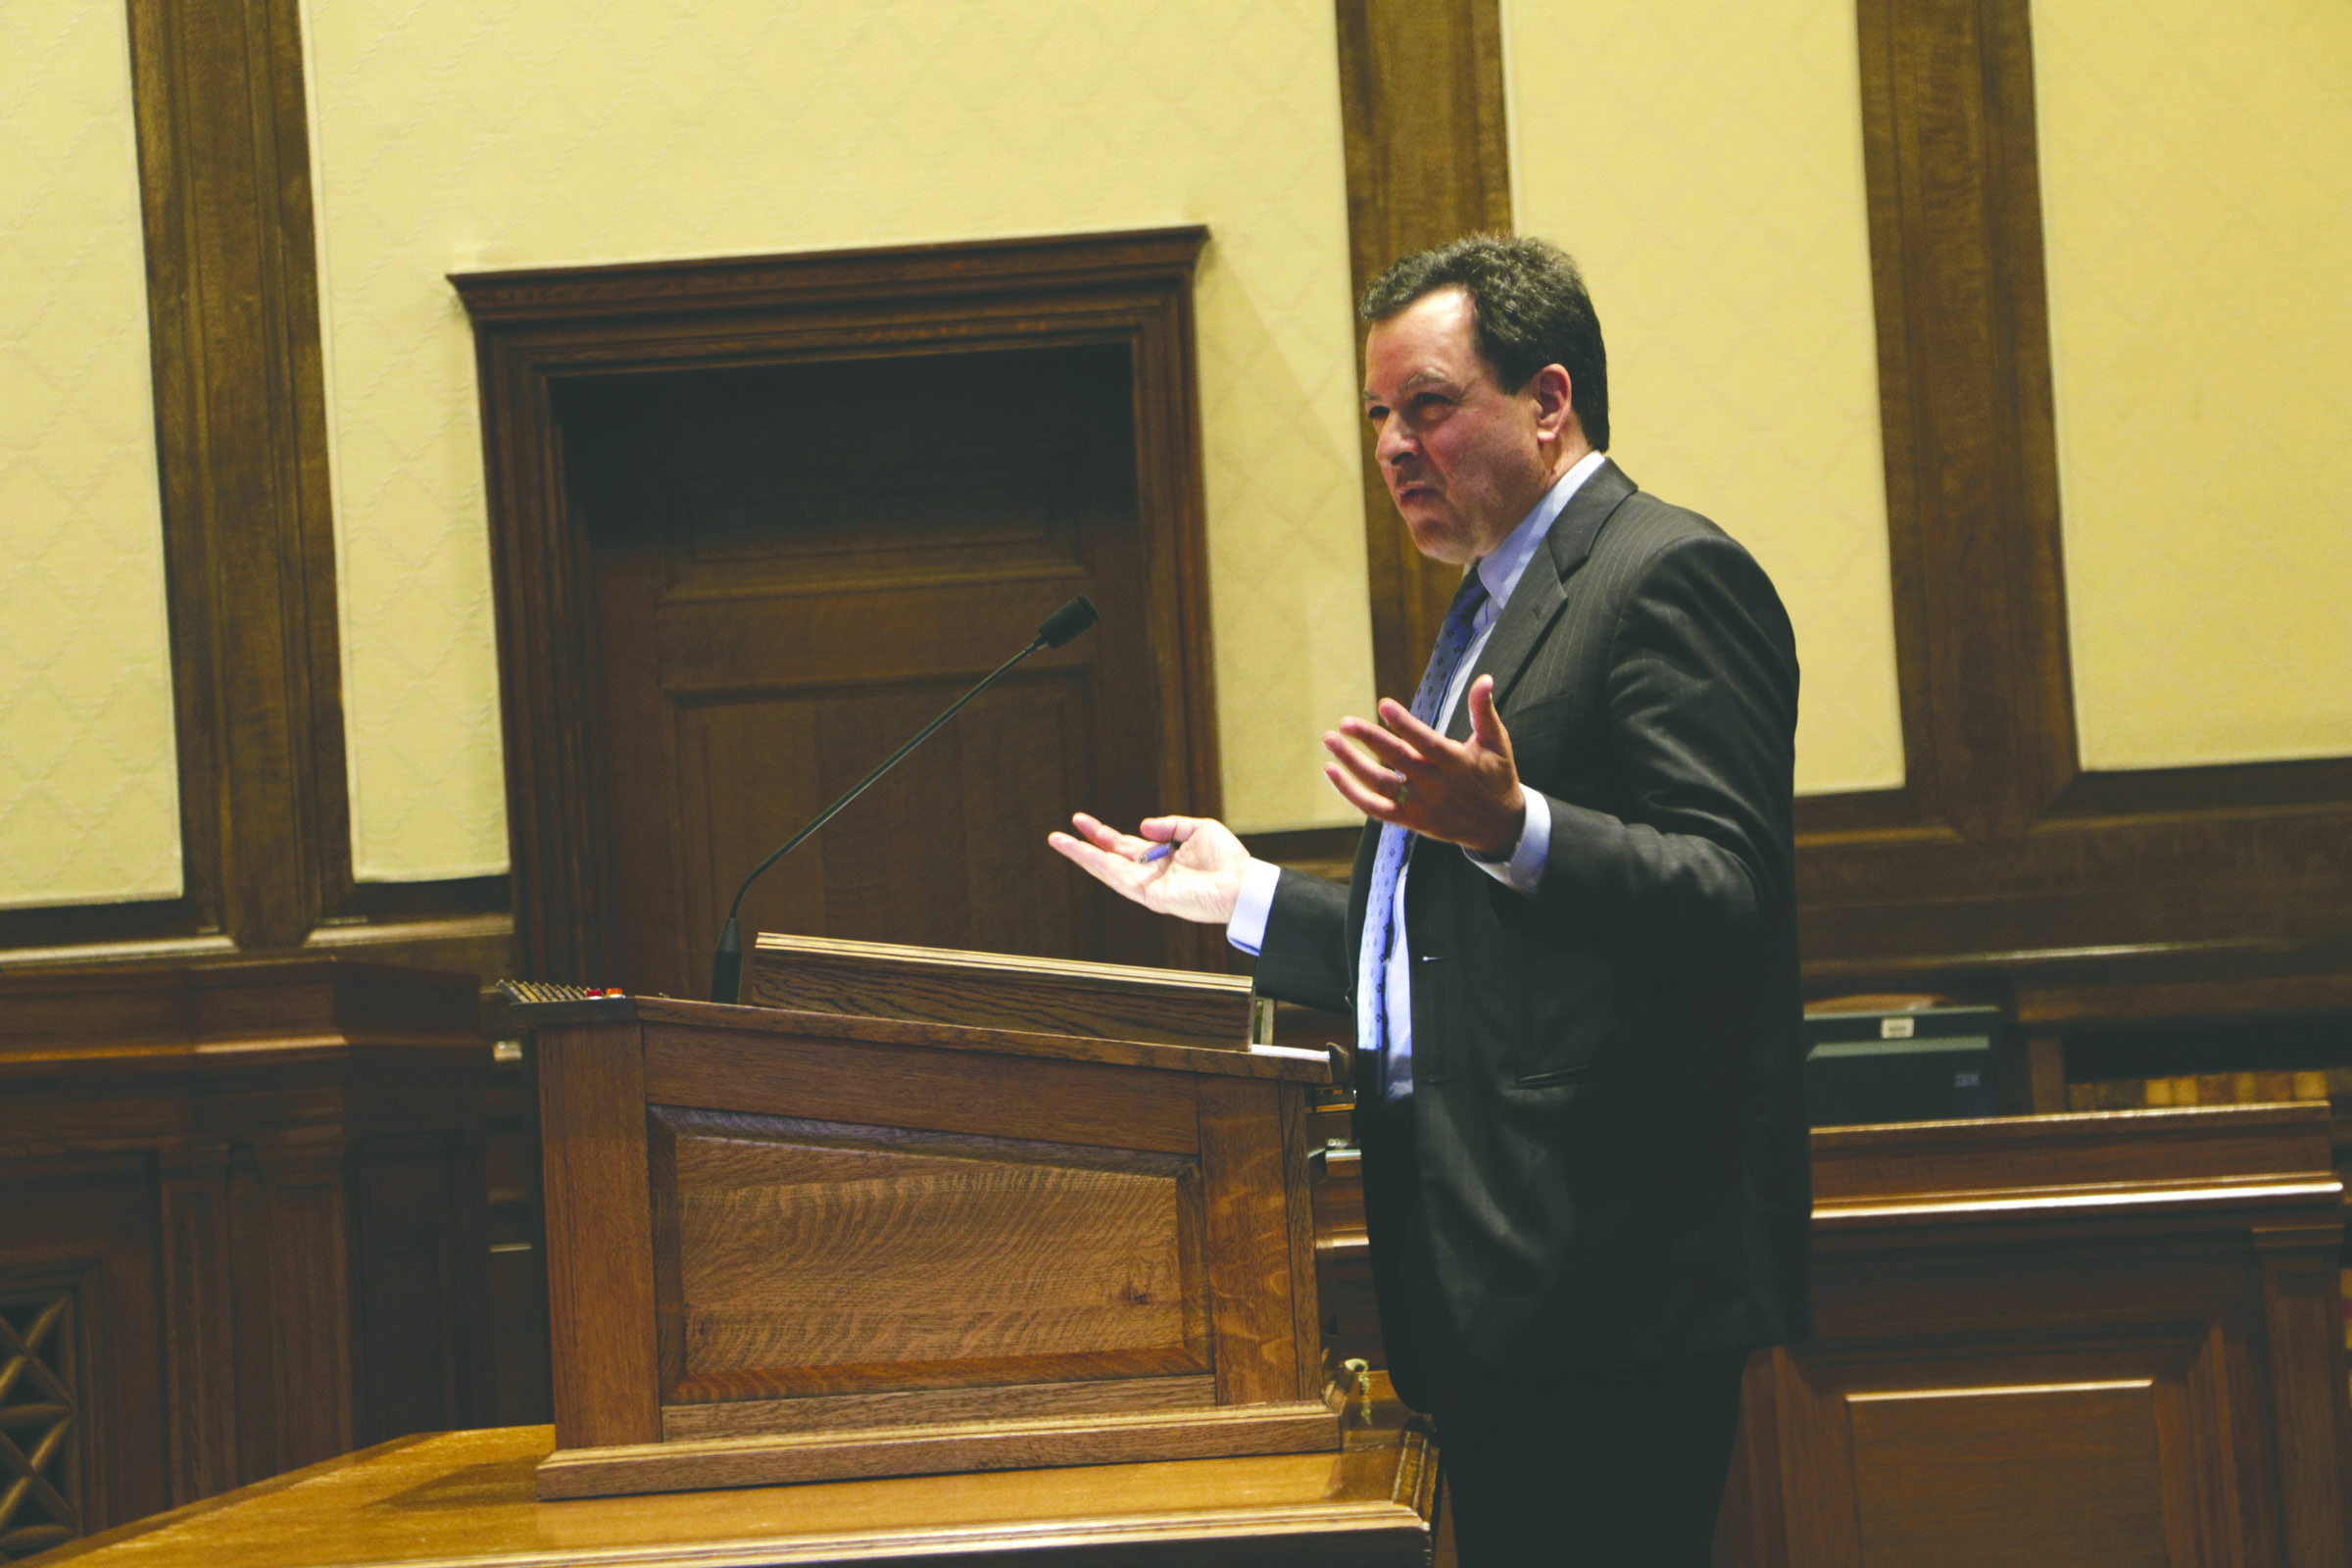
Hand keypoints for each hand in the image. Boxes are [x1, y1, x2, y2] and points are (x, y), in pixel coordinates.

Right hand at [1048, 812, 1250, 924]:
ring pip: (1108, 871)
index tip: (1079, 820)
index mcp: (1159, 857)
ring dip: (1083, 857)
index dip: (1100, 834)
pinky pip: (1124, 881)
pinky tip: (1088, 856)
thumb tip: (1141, 826)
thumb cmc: (1227, 859)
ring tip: (1060, 843)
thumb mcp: (1197, 828)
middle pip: (1109, 858)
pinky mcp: (1154, 897)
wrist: (1243, 883)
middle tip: (1056, 836)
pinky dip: (1104, 867)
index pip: (1122, 845)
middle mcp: (1150, 873)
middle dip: (1083, 847)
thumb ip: (1168, 825)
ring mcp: (1149, 886)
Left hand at [1324, 675, 1525, 856]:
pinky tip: (1332, 773)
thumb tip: (1484, 678)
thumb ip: (1484, 710)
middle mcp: (1436, 785)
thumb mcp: (1497, 742)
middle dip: (1368, 740)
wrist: (1498, 825)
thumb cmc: (1496, 776)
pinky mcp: (1410, 820)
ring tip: (1330, 741)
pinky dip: (1350, 793)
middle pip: (1396, 760)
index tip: (1383, 704)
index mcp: (1456, 762)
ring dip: (1351, 764)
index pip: (1425, 741)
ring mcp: (1420, 805)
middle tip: (1344, 723)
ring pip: (1379, 784)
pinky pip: (1374, 808)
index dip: (1404, 724)